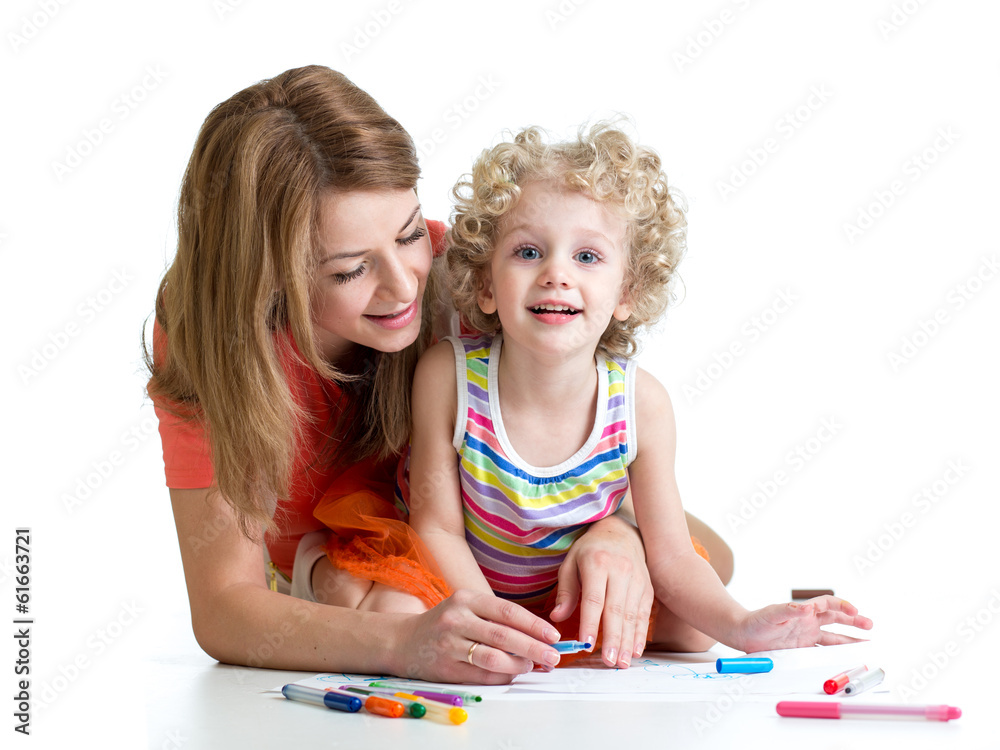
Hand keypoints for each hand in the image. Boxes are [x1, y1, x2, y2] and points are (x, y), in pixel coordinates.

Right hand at [393, 589, 560, 683]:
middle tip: (553, 656)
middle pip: (504, 635)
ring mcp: (449, 644)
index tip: (553, 635)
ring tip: (532, 665)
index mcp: (466, 599)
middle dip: (533, 648)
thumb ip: (497, 619)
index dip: (534, 624)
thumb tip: (537, 636)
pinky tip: (513, 673)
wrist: (403, 641)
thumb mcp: (467, 608)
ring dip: (519, 664)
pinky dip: (502, 675)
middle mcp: (457, 619)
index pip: (507, 611)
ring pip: (493, 657)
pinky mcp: (446, 668)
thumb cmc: (445, 624)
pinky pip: (482, 675)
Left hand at [550, 514, 654, 667]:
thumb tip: (557, 617)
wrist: (620, 532)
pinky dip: (640, 634)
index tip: (586, 644)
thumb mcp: (571, 562)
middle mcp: (620, 571)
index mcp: (597, 563)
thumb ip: (566, 590)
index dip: (590, 623)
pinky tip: (635, 650)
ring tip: (621, 663)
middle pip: (615, 610)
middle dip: (612, 639)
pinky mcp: (647, 588)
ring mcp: (637, 579)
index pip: (593, 598)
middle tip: (608, 662)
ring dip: (627, 641)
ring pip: (631, 615)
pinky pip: (643, 614)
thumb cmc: (590, 549)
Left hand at [733, 596, 873, 652]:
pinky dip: (836, 654)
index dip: (842, 606)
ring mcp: (807, 635)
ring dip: (849, 640)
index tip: (855, 611)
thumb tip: (806, 607)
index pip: (827, 604)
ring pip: (833, 637)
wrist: (743, 634)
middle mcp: (808, 622)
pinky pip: (823, 651)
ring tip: (867, 644)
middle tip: (869, 625)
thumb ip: (787, 611)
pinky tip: (846, 659)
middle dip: (854, 621)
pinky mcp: (803, 649)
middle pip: (836, 619)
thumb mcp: (771, 615)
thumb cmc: (756, 621)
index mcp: (803, 611)